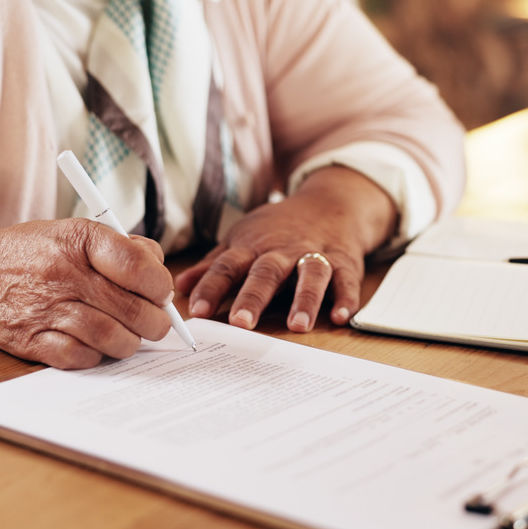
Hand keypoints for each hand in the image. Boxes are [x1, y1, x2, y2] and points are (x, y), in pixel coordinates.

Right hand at [0, 219, 173, 368]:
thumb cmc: (35, 253)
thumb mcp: (76, 231)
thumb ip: (123, 247)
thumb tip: (159, 273)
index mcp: (81, 240)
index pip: (139, 266)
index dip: (159, 285)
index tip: (160, 293)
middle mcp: (65, 274)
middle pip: (133, 309)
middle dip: (155, 323)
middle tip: (154, 324)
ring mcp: (47, 309)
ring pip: (113, 338)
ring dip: (129, 343)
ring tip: (127, 336)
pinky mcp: (32, 341)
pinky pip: (81, 358)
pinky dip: (96, 356)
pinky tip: (95, 346)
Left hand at [176, 166, 396, 332]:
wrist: (331, 203)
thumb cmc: (280, 228)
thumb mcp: (243, 238)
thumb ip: (215, 265)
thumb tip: (181, 285)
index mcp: (253, 247)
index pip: (228, 266)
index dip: (211, 287)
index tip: (197, 311)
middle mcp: (283, 251)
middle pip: (266, 273)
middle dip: (253, 297)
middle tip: (240, 323)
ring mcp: (315, 255)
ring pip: (309, 275)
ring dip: (304, 299)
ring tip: (297, 325)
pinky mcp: (344, 262)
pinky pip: (346, 280)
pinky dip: (345, 298)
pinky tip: (341, 316)